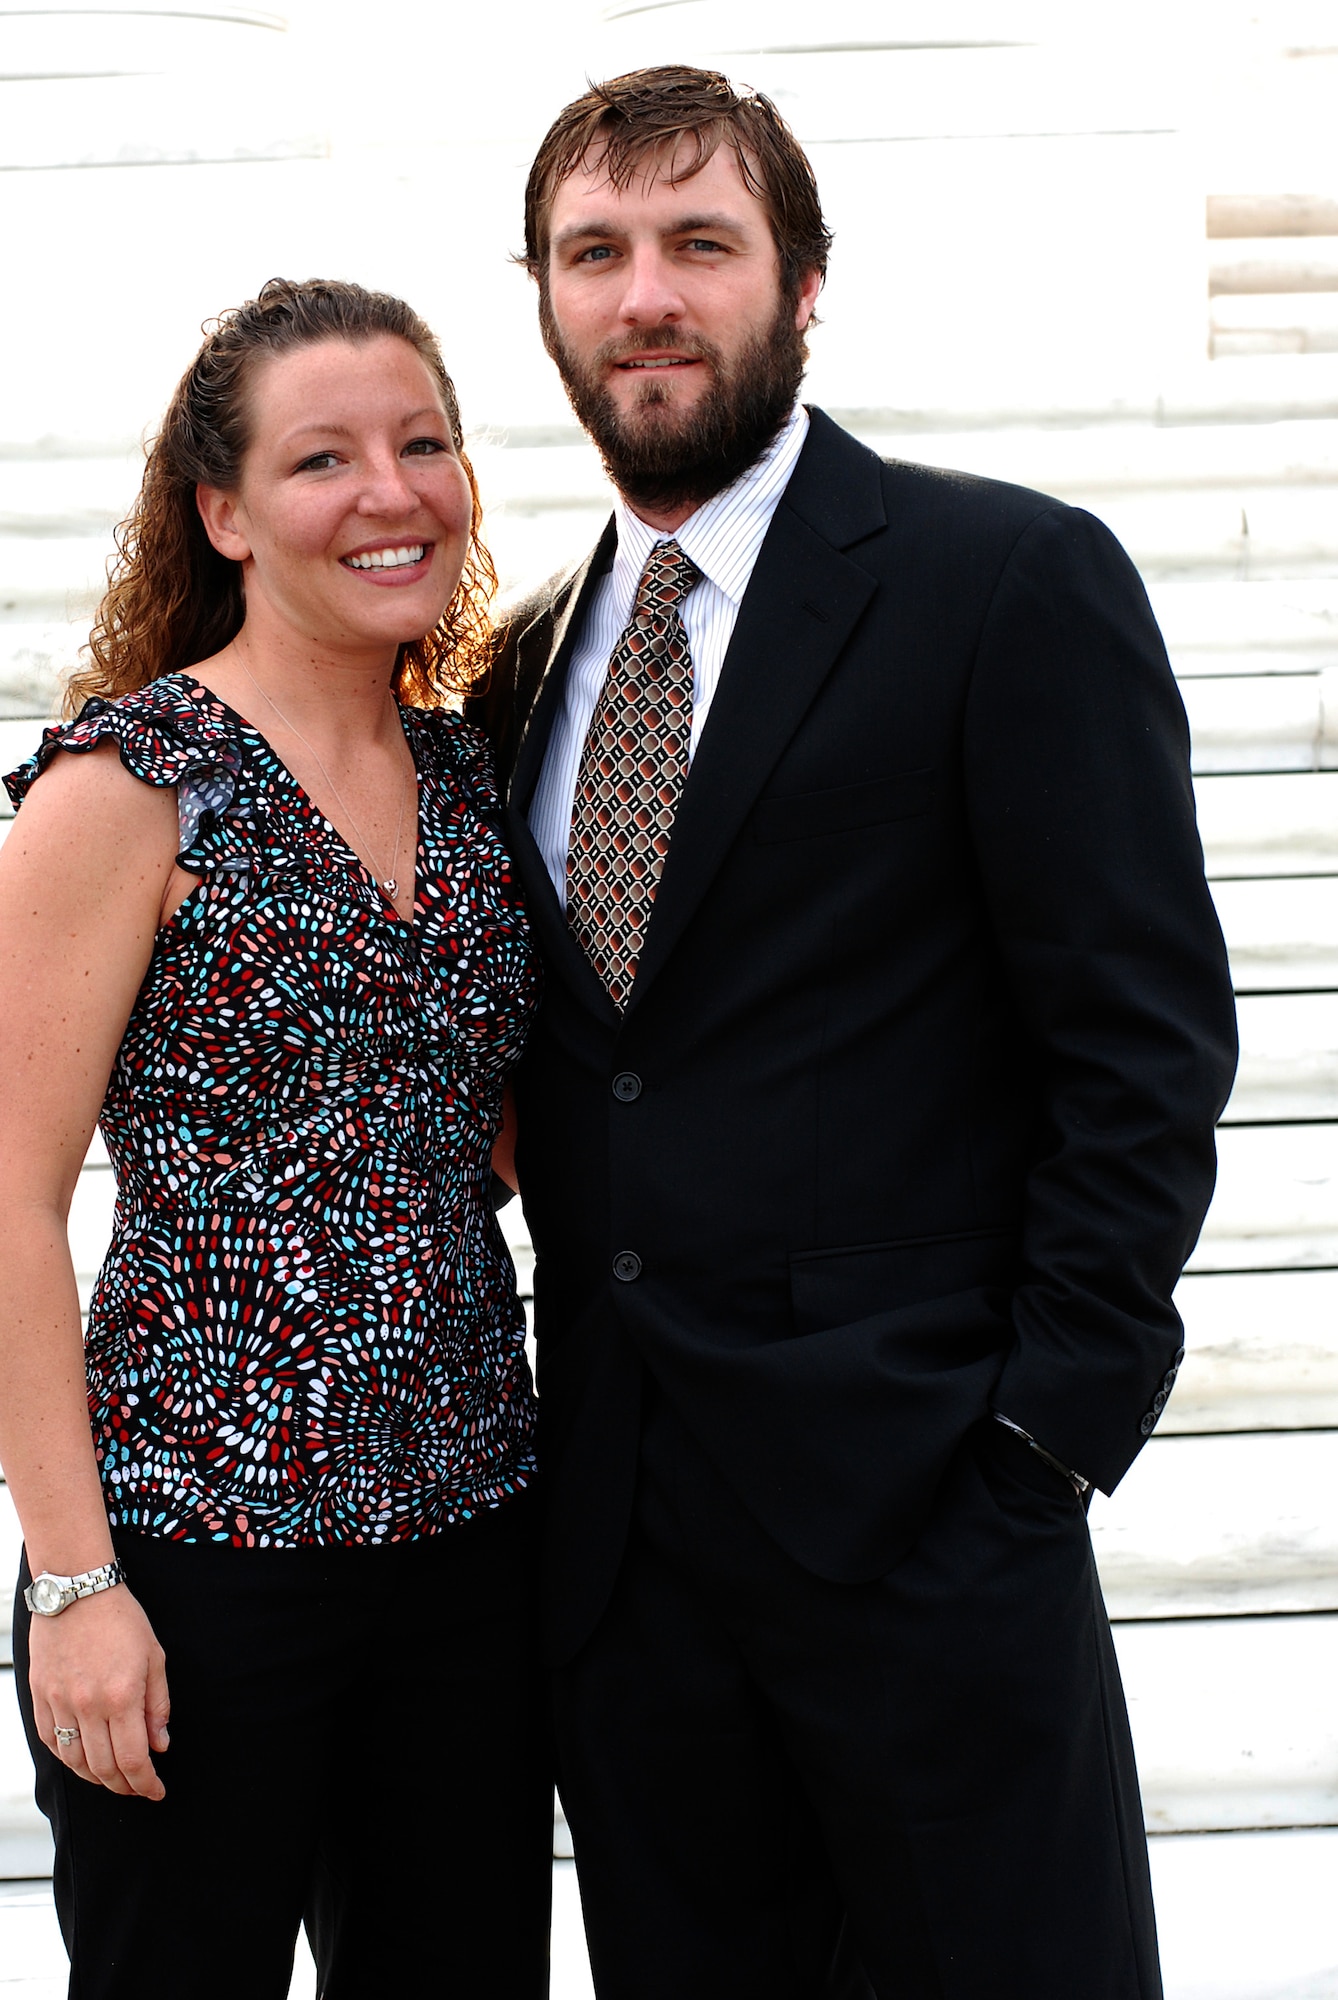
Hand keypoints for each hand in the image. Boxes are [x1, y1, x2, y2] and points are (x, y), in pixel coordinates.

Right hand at [28, 1586, 170, 1799]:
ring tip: (113, 1778)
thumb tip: (160, 1745)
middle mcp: (88, 1705)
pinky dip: (68, 1758)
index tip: (156, 1791)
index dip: (146, 1783)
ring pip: (75, 1761)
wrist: (78, 1590)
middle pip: (104, 1768)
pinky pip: (51, 1741)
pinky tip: (83, 1759)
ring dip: (96, 1778)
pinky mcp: (40, 1695)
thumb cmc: (122, 1620)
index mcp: (122, 1696)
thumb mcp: (155, 1657)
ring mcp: (60, 1702)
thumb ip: (158, 1705)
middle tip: (138, 1788)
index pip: (133, 1759)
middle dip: (124, 1786)